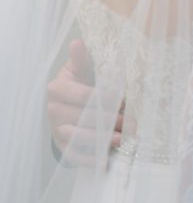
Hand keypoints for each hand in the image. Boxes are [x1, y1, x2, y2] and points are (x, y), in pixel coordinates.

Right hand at [47, 39, 123, 165]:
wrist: (71, 105)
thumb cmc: (83, 82)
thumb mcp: (83, 69)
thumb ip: (83, 59)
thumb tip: (77, 43)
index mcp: (58, 87)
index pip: (83, 95)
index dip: (105, 99)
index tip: (122, 100)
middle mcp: (53, 109)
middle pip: (82, 117)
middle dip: (108, 120)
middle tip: (130, 122)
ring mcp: (56, 128)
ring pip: (77, 136)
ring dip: (101, 139)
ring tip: (121, 138)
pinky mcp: (62, 146)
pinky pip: (74, 155)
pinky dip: (90, 159)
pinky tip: (106, 159)